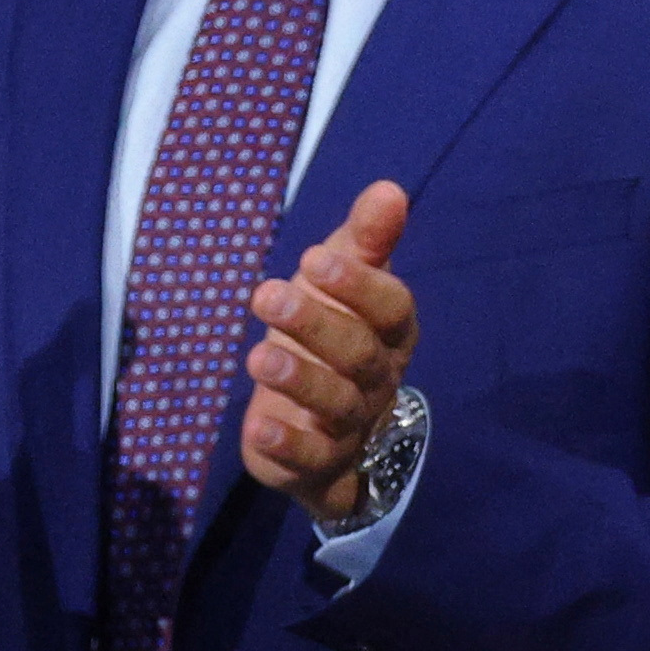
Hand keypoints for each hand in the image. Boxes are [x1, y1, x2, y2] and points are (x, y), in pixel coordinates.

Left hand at [242, 181, 417, 521]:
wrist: (317, 423)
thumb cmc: (331, 335)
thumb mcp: (341, 281)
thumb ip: (365, 240)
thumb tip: (390, 188)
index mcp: (391, 333)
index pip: (391, 308)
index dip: (358, 285)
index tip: (312, 257)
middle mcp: (379, 380)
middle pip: (359, 354)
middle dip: (315, 324)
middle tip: (266, 295)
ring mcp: (351, 425)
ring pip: (336, 403)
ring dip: (299, 379)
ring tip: (258, 357)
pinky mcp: (318, 461)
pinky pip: (311, 457)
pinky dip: (286, 444)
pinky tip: (258, 427)